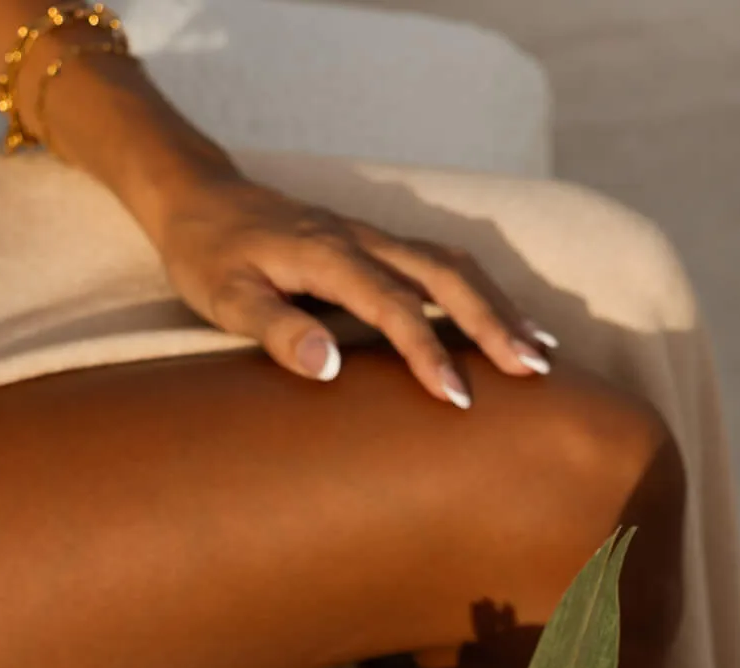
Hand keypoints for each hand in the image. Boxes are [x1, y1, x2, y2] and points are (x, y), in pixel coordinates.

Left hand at [153, 174, 557, 404]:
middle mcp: (363, 240)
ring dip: (499, 306)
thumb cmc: (209, 257)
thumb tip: (328, 368)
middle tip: (533, 372)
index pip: (394, 307)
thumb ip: (276, 330)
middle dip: (493, 324)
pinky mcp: (377, 244)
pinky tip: (504, 321)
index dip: (428, 352)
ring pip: (454, 265)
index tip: (458, 398)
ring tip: (539, 352)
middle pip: (446, 276)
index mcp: (329, 257)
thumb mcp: (226, 299)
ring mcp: (375, 238)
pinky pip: (442, 264)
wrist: (201, 198)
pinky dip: (481, 291)